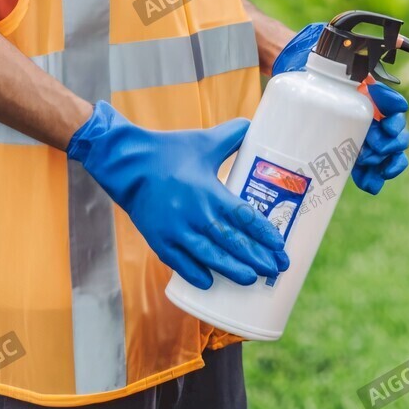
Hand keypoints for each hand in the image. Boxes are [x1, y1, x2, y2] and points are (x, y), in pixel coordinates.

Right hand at [67, 101, 289, 289]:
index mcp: (210, 192)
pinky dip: (195, 274)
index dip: (265, 234)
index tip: (280, 247)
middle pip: (232, 243)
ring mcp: (176, 231)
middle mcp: (196, 215)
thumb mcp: (204, 141)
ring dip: (232, 270)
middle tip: (276, 269)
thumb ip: (232, 135)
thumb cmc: (169, 151)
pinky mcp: (159, 240)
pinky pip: (180, 263)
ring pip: (210, 257)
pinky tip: (210, 284)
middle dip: (256, 258)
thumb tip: (255, 125)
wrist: (128, 165)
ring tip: (251, 280)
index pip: (245, 218)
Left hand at [272, 24, 408, 194]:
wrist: (293, 69)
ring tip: (374, 166)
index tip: (385, 119)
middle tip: (376, 145)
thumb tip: (401, 39)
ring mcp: (357, 133)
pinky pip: (364, 168)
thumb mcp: (344, 49)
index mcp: (373, 94)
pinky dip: (371, 178)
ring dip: (385, 163)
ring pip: (383, 155)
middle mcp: (369, 114)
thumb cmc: (319, 57)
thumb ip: (365, 48)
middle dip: (392, 143)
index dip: (395, 117)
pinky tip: (370, 184)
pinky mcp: (343, 148)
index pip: (395, 109)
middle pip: (394, 135)